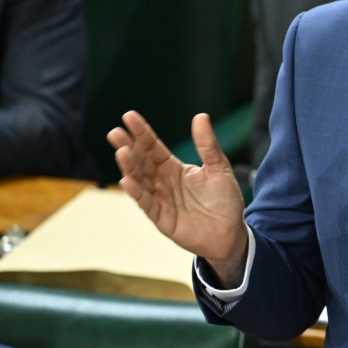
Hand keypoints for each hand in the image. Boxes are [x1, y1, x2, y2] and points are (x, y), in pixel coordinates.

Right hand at [107, 111, 247, 285]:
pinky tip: (127, 181)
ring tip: (121, 152)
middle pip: (141, 162)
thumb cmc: (224, 200)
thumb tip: (200, 116)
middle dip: (128, 147)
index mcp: (173, 168)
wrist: (232, 232)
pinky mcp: (162, 218)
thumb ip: (208, 145)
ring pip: (140, 181)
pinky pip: (147, 204)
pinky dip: (137, 193)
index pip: (153, 147)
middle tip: (115, 133)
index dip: (141, 132)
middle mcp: (162, 182)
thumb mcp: (219, 168)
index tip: (128, 116)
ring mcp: (160, 200)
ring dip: (129, 168)